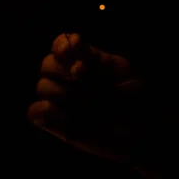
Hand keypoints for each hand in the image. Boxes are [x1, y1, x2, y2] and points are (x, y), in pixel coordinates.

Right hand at [28, 33, 150, 165]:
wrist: (144, 134)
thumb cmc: (138, 100)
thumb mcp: (125, 73)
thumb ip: (98, 58)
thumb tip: (73, 44)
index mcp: (86, 60)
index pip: (61, 43)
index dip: (62, 45)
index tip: (78, 51)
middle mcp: (70, 78)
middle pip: (47, 63)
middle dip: (63, 68)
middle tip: (84, 76)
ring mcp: (62, 100)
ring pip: (42, 86)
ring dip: (62, 91)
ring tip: (87, 101)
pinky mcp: (57, 123)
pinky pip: (34, 112)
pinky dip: (44, 110)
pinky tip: (64, 114)